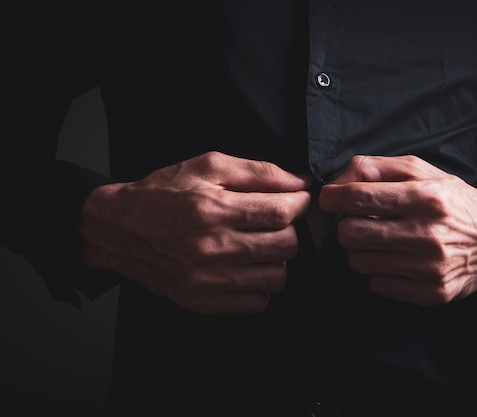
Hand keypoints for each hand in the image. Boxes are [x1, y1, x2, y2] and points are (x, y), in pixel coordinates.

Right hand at [80, 151, 310, 313]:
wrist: (118, 229)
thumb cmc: (164, 193)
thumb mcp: (208, 166)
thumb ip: (258, 172)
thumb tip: (300, 182)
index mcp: (212, 209)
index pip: (281, 212)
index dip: (300, 204)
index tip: (298, 200)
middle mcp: (210, 248)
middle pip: (285, 246)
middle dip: (291, 229)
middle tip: (276, 221)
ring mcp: (206, 280)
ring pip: (277, 277)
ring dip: (278, 259)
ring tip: (261, 245)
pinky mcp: (202, 302)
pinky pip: (257, 302)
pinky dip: (261, 285)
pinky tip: (247, 267)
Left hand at [319, 155, 476, 305]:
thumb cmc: (455, 203)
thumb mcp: (422, 171)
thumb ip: (375, 168)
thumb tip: (337, 184)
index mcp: (426, 197)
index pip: (357, 198)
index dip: (333, 198)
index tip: (330, 199)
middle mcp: (428, 234)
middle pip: (350, 234)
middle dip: (346, 226)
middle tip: (359, 221)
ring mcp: (429, 268)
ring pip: (358, 262)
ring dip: (362, 250)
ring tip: (382, 240)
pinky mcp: (430, 293)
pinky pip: (376, 284)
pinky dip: (379, 272)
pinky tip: (396, 260)